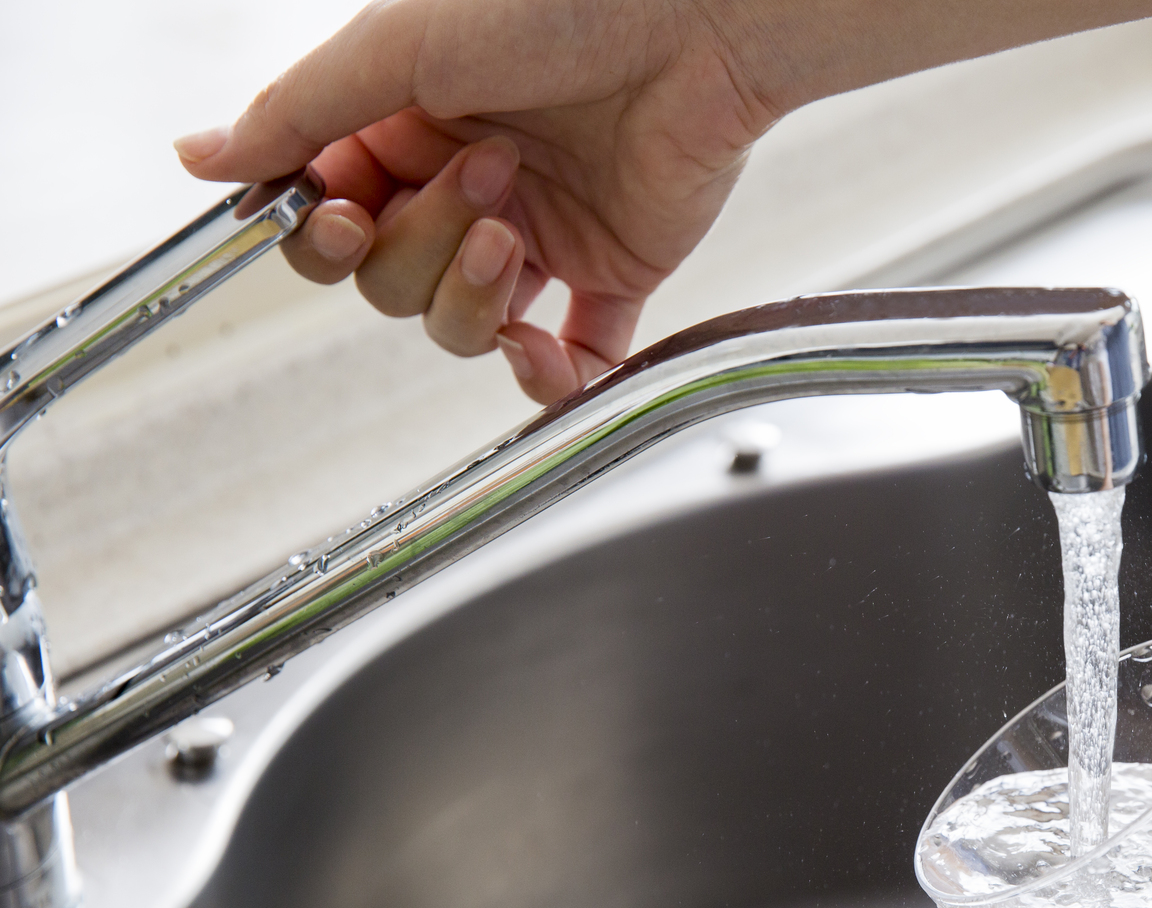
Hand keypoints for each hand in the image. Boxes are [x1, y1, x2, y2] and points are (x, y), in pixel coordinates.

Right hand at [174, 0, 773, 402]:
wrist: (698, 20)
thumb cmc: (562, 3)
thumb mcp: (402, 45)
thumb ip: (300, 112)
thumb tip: (201, 156)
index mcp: (406, 124)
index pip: (330, 217)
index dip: (327, 237)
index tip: (342, 216)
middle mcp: (465, 182)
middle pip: (388, 280)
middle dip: (419, 246)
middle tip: (479, 177)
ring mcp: (539, 232)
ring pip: (460, 323)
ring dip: (471, 293)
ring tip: (514, 226)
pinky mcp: (611, 270)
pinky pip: (568, 356)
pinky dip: (547, 376)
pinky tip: (535, 355)